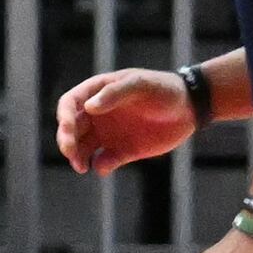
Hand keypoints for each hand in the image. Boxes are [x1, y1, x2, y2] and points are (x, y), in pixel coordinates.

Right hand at [56, 69, 198, 175]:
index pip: (70, 104)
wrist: (189, 107)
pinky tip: (103, 168)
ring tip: (81, 167)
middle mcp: (98, 114)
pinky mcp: (122, 150)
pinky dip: (100, 166)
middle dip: (66, 140)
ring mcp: (108, 133)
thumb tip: (88, 108)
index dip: (63, 116)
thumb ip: (115, 93)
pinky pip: (104, 161)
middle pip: (72, 128)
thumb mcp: (141, 84)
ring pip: (83, 147)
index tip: (66, 129)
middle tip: (70, 153)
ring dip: (78, 157)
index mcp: (97, 93)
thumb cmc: (163, 89)